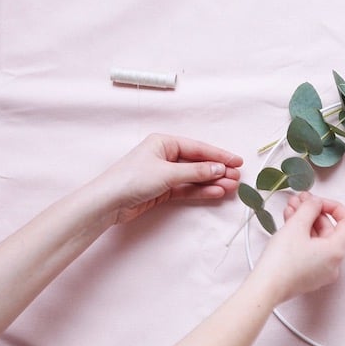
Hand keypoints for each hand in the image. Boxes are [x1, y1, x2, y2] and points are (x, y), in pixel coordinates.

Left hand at [90, 134, 242, 224]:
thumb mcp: (168, 173)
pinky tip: (216, 192)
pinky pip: (187, 188)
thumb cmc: (132, 179)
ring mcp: (164, 174)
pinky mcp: (163, 190)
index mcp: (164, 142)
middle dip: (218, 170)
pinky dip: (201, 191)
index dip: (219, 155)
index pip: (198, 148)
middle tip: (237, 176)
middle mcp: (165, 155)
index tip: (237, 161)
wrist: (107, 203)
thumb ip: (196, 172)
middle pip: (198, 162)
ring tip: (231, 187)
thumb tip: (220, 169)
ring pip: (194, 177)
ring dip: (212, 182)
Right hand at [252, 193, 344, 304]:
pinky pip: (310, 249)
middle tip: (299, 200)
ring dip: (305, 221)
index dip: (333, 206)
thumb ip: (310, 208)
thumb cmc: (281, 261)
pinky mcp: (308, 275)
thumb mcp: (297, 225)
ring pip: (317, 239)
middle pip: (329, 229)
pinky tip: (288, 221)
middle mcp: (333, 263)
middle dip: (313, 212)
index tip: (317, 201)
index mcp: (336, 251)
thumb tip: (316, 203)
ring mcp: (321, 270)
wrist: (264, 288)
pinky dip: (301, 235)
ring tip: (290, 207)